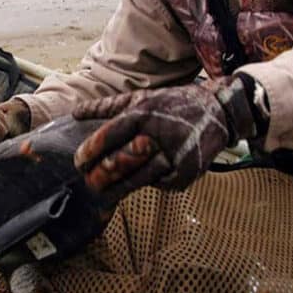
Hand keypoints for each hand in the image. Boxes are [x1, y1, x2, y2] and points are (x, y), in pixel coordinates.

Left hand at [72, 78, 255, 205]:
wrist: (218, 111)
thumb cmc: (172, 104)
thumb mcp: (140, 98)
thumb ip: (107, 106)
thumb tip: (74, 112)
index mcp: (145, 112)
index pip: (111, 134)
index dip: (91, 150)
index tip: (78, 162)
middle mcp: (160, 132)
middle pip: (123, 160)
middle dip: (101, 174)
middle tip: (88, 182)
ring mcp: (176, 153)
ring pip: (141, 177)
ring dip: (119, 188)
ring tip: (103, 193)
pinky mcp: (188, 171)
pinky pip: (162, 184)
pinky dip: (150, 184)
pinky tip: (140, 182)